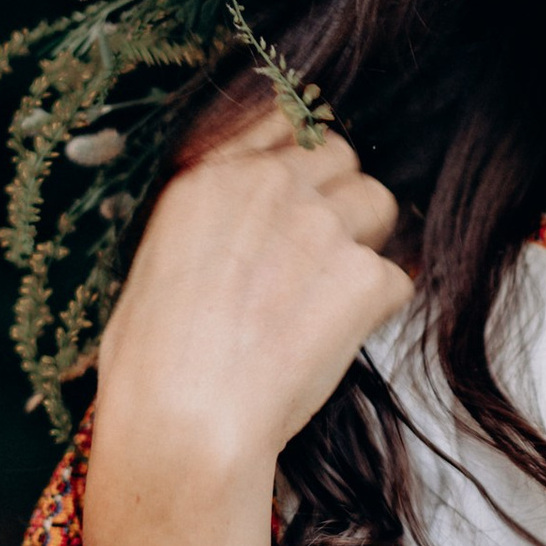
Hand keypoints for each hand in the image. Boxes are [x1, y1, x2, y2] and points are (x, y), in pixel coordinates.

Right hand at [82, 107, 413, 545]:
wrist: (184, 423)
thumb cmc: (150, 369)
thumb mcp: (150, 270)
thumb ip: (205, 226)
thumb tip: (235, 233)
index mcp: (209, 179)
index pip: (282, 122)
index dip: (300, 156)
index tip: (303, 185)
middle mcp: (269, 187)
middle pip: (340, 156)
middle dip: (339, 196)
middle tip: (321, 253)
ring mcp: (320, 226)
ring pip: (379, 204)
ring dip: (365, 242)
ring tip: (331, 298)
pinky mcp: (361, 275)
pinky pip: (395, 278)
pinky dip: (376, 308)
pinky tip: (337, 341)